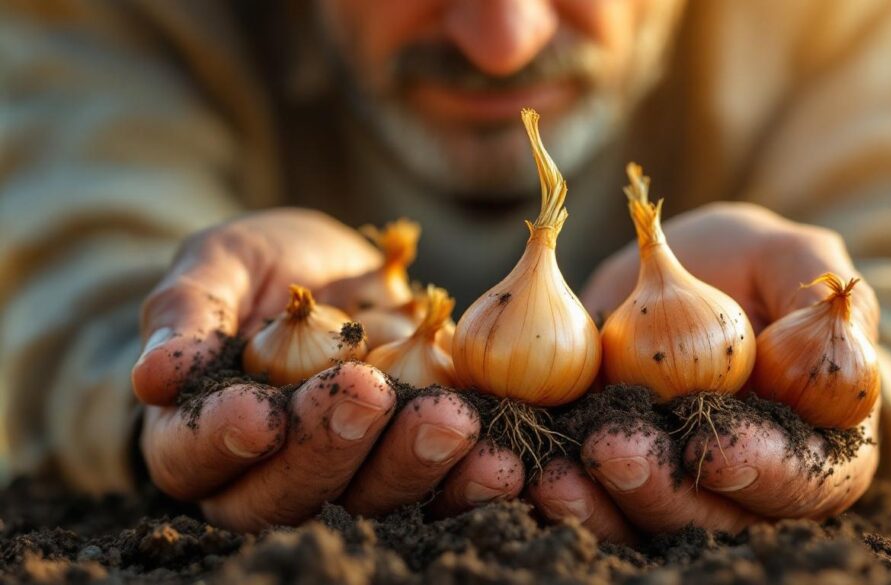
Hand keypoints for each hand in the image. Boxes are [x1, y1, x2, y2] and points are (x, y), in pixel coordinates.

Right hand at [132, 209, 523, 531]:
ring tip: (453, 422)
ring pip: (373, 496)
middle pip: (289, 491)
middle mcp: (272, 471)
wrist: (336, 275)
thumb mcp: (218, 264)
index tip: (260, 412)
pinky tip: (507, 462)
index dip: (223, 440)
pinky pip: (444, 486)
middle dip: (331, 446)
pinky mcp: (416, 458)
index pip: (193, 456)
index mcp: (203, 431)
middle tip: (368, 396)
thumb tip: (151, 376)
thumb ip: (188, 313)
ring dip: (416, 465)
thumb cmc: (258, 268)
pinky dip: (475, 479)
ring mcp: (352, 470)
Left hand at [528, 203, 880, 541]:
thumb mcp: (788, 257)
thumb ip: (817, 290)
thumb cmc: (749, 267)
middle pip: (715, 517)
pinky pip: (589, 504)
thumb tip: (844, 340)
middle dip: (663, 488)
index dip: (765, 468)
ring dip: (598, 505)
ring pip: (644, 523)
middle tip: (616, 450)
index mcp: (812, 446)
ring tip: (554, 475)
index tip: (720, 443)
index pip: (803, 478)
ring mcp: (674, 488)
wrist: (678, 277)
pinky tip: (527, 471)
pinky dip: (558, 495)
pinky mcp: (611, 479)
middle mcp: (745, 487)